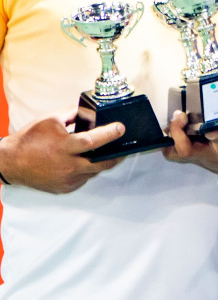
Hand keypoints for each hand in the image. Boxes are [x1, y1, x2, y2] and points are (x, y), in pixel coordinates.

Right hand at [0, 112, 125, 192]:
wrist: (10, 162)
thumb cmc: (29, 140)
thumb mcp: (50, 120)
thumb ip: (72, 114)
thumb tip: (92, 111)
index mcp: (63, 147)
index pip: (92, 141)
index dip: (109, 134)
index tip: (121, 128)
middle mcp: (67, 166)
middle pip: (102, 163)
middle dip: (117, 156)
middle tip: (124, 148)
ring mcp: (67, 180)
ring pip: (94, 172)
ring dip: (100, 163)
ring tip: (102, 153)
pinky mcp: (65, 188)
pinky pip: (83, 179)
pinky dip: (86, 170)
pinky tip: (83, 162)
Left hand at [164, 110, 217, 183]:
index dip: (213, 136)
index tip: (209, 128)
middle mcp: (210, 154)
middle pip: (186, 151)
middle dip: (178, 133)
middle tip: (181, 114)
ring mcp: (198, 156)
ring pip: (174, 153)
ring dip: (171, 136)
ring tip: (176, 118)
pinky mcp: (192, 155)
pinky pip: (172, 152)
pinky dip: (169, 141)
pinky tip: (174, 126)